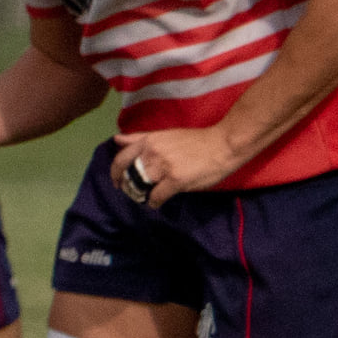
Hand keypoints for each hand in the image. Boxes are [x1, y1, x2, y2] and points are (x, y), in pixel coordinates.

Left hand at [111, 126, 240, 207]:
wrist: (223, 144)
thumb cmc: (196, 140)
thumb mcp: (165, 135)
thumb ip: (140, 138)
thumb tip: (117, 139)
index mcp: (149, 141)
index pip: (121, 158)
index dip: (115, 173)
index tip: (116, 182)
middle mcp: (152, 152)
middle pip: (128, 176)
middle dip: (127, 187)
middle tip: (132, 193)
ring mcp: (163, 167)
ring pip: (140, 187)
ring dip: (140, 196)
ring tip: (146, 198)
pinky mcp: (175, 180)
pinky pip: (156, 197)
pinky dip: (153, 203)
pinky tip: (157, 203)